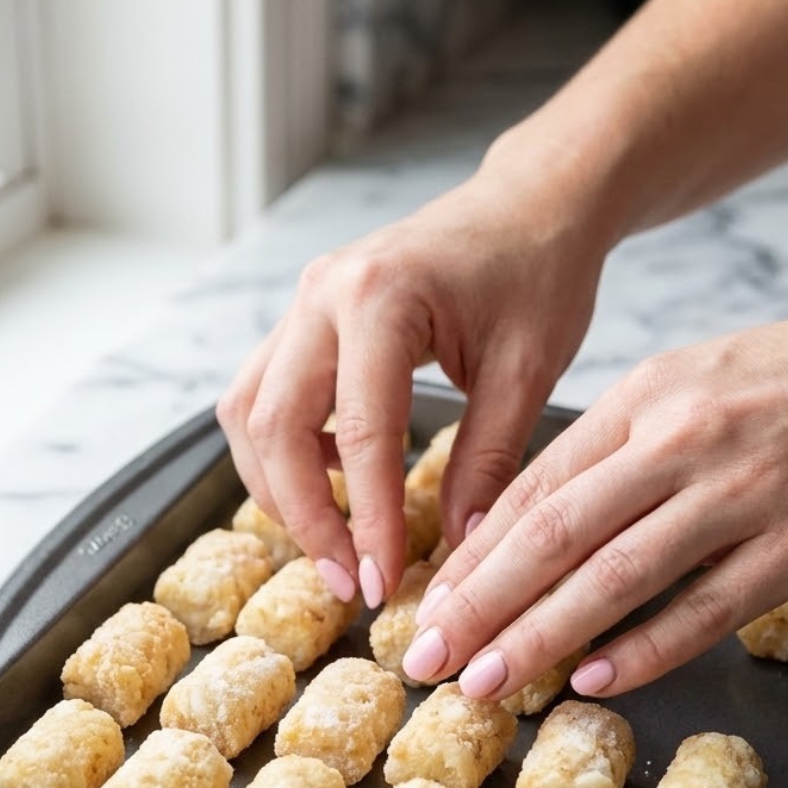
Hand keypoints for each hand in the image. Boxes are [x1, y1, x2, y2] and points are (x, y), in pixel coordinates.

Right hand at [215, 142, 611, 607]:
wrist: (530, 205)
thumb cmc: (538, 272)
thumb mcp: (528, 372)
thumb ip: (488, 462)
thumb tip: (458, 548)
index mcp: (380, 298)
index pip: (359, 433)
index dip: (365, 520)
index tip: (380, 582)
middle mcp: (322, 295)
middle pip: (273, 425)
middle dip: (304, 516)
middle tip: (347, 579)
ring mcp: (304, 304)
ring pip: (250, 413)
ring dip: (278, 487)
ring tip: (333, 543)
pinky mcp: (305, 320)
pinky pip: (264, 396)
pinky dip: (284, 451)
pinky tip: (333, 483)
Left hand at [404, 266, 787, 697]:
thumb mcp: (701, 379)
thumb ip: (625, 445)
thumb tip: (547, 519)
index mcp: (648, 397)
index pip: (533, 486)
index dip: (472, 554)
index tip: (430, 601)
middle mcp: (682, 440)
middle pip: (552, 535)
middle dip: (478, 604)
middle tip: (427, 657)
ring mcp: (741, 494)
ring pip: (614, 577)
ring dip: (540, 637)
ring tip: (487, 682)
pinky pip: (704, 610)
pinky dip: (644, 651)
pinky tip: (596, 682)